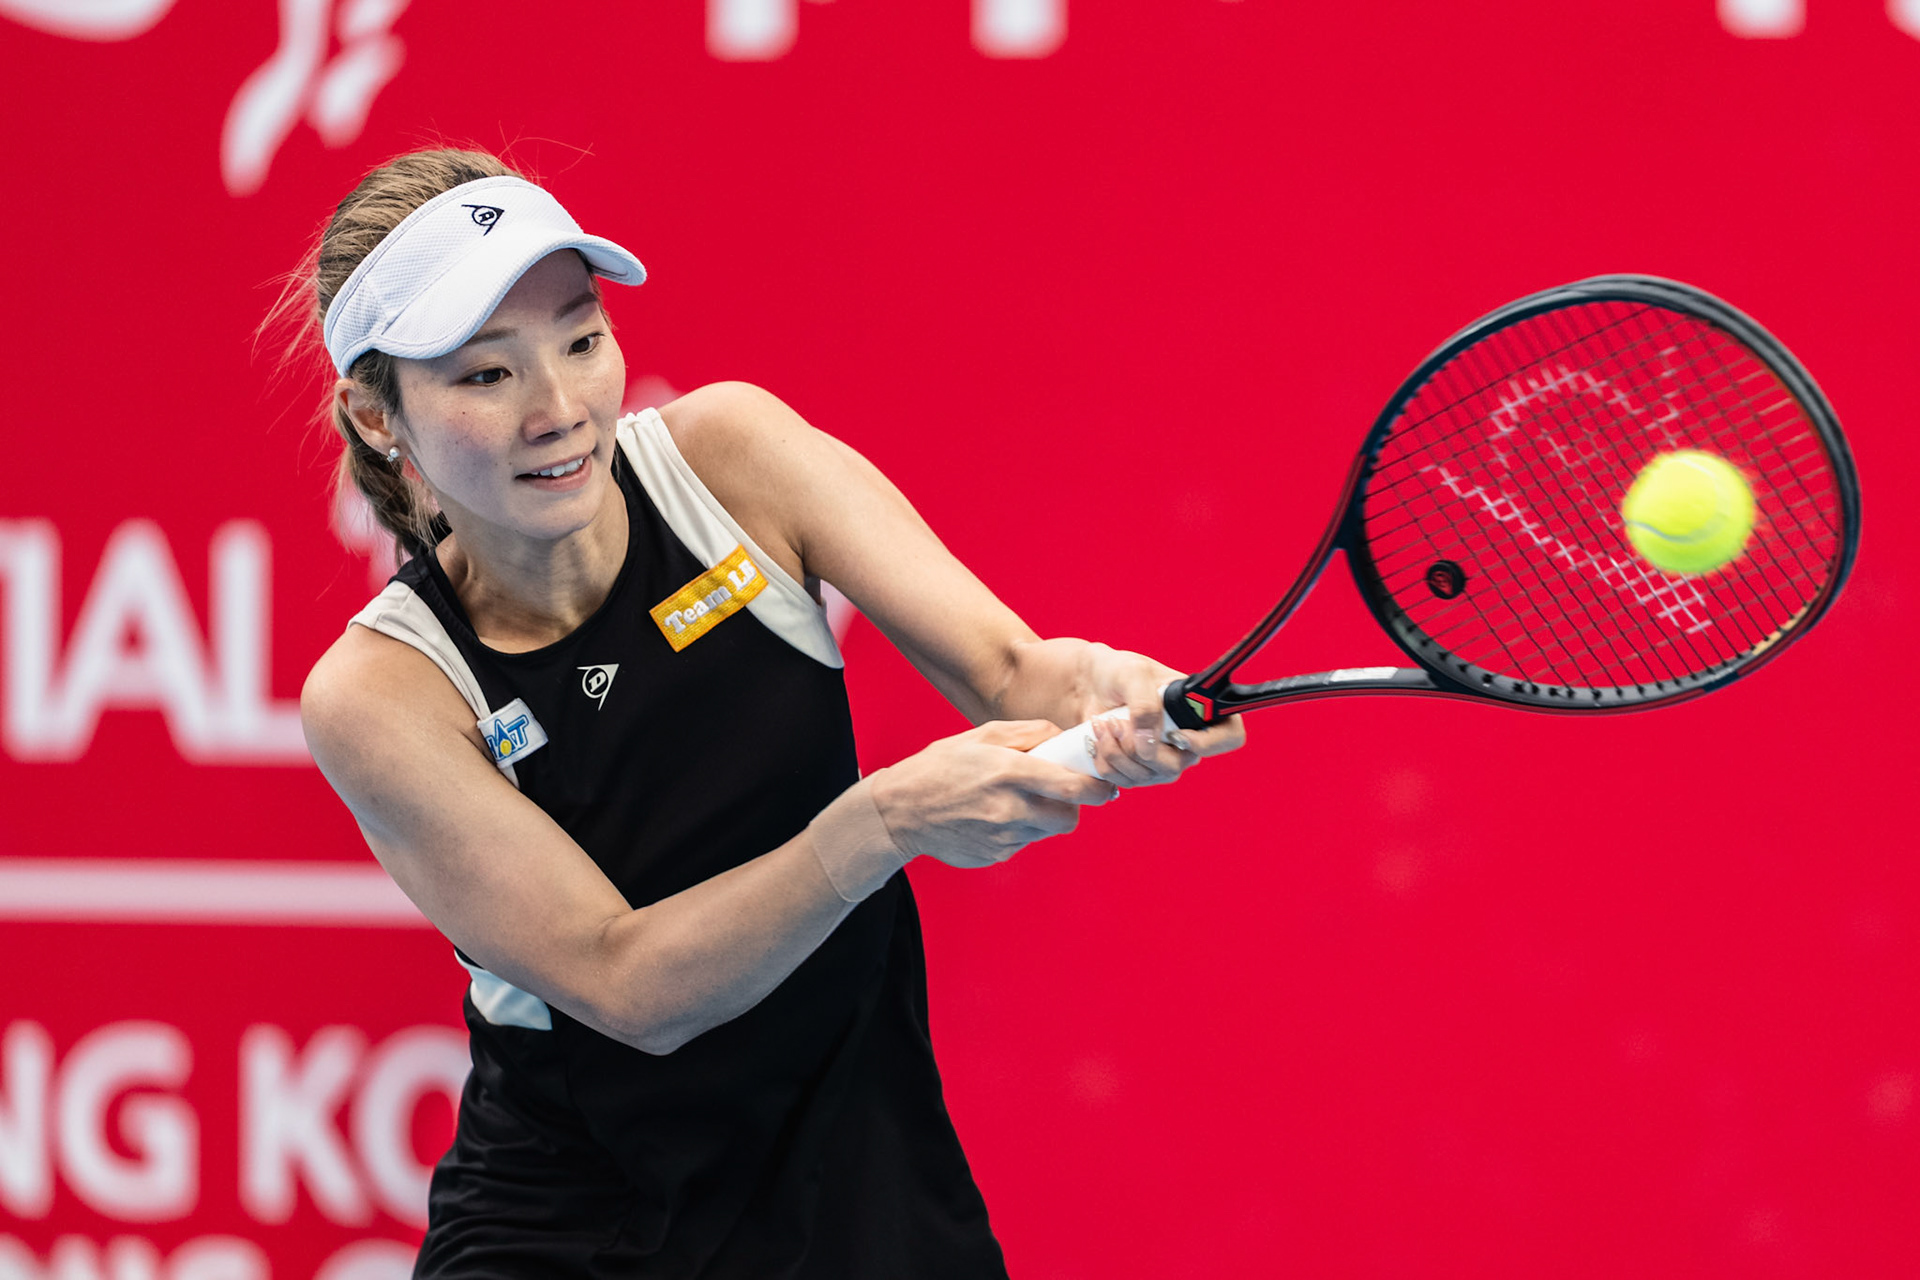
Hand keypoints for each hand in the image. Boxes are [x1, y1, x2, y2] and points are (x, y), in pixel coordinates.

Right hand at [870, 721, 1118, 868]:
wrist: (899, 811)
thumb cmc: (940, 767)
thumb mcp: (981, 736)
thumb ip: (1029, 733)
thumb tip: (1063, 738)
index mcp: (1009, 772)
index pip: (1073, 787)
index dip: (1098, 789)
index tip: (1105, 786)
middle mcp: (1009, 808)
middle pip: (1068, 818)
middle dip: (1071, 807)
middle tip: (1057, 794)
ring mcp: (1002, 837)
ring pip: (1045, 831)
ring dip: (1041, 818)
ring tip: (1013, 801)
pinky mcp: (994, 856)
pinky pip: (1022, 843)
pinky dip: (1018, 831)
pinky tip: (991, 817)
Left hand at [1072, 644, 1246, 787]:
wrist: (1091, 685)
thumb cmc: (1119, 672)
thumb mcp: (1133, 674)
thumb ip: (1145, 704)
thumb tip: (1148, 744)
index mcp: (1200, 711)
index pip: (1230, 737)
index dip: (1208, 743)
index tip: (1175, 734)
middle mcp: (1188, 741)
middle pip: (1174, 766)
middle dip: (1138, 747)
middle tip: (1117, 722)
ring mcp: (1163, 760)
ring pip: (1146, 776)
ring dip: (1116, 752)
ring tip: (1102, 724)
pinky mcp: (1138, 772)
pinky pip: (1125, 781)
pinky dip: (1106, 761)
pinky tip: (1098, 738)